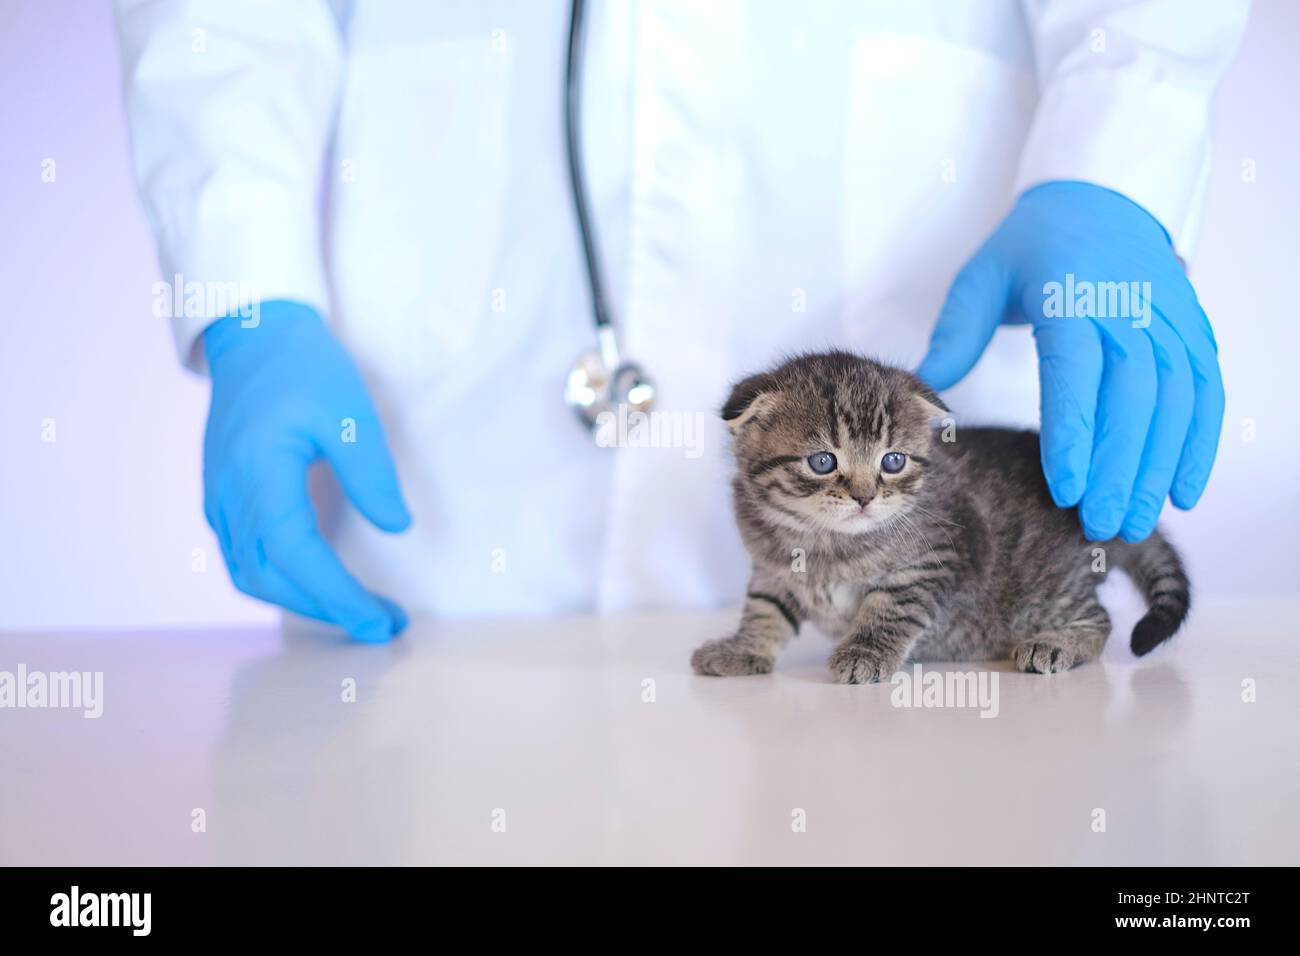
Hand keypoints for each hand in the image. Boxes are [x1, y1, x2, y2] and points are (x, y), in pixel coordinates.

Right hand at [202, 300, 410, 640]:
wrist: (252, 335)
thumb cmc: (305, 367)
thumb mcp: (351, 412)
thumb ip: (371, 473)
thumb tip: (397, 527)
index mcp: (258, 473)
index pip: (296, 554)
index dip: (337, 595)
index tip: (378, 621)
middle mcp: (228, 494)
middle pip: (270, 577)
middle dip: (328, 609)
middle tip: (384, 626)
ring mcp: (218, 499)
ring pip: (251, 575)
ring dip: (303, 602)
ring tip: (359, 612)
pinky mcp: (221, 498)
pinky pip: (243, 558)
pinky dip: (282, 582)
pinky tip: (321, 585)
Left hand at [916, 181, 1222, 541]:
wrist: (1102, 195)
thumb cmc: (1031, 246)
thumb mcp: (982, 276)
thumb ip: (957, 334)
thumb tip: (926, 388)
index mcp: (1070, 294)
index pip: (1076, 371)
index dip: (1075, 433)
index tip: (1066, 488)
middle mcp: (1128, 307)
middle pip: (1133, 396)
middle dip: (1120, 467)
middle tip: (1100, 525)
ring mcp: (1168, 319)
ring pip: (1175, 401)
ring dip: (1160, 466)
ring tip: (1135, 521)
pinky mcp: (1192, 330)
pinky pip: (1206, 391)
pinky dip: (1199, 443)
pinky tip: (1183, 493)